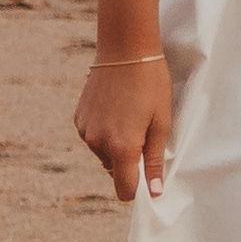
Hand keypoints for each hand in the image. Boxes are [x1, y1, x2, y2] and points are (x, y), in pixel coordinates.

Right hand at [75, 47, 176, 200]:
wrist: (125, 48)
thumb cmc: (151, 84)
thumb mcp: (161, 122)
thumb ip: (155, 160)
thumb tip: (154, 193)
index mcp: (122, 148)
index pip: (125, 190)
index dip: (138, 188)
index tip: (148, 174)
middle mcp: (98, 143)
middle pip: (114, 171)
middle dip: (128, 161)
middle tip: (143, 131)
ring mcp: (85, 131)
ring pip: (103, 153)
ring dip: (116, 145)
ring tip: (130, 115)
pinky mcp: (79, 118)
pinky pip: (93, 137)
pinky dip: (104, 131)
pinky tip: (115, 108)